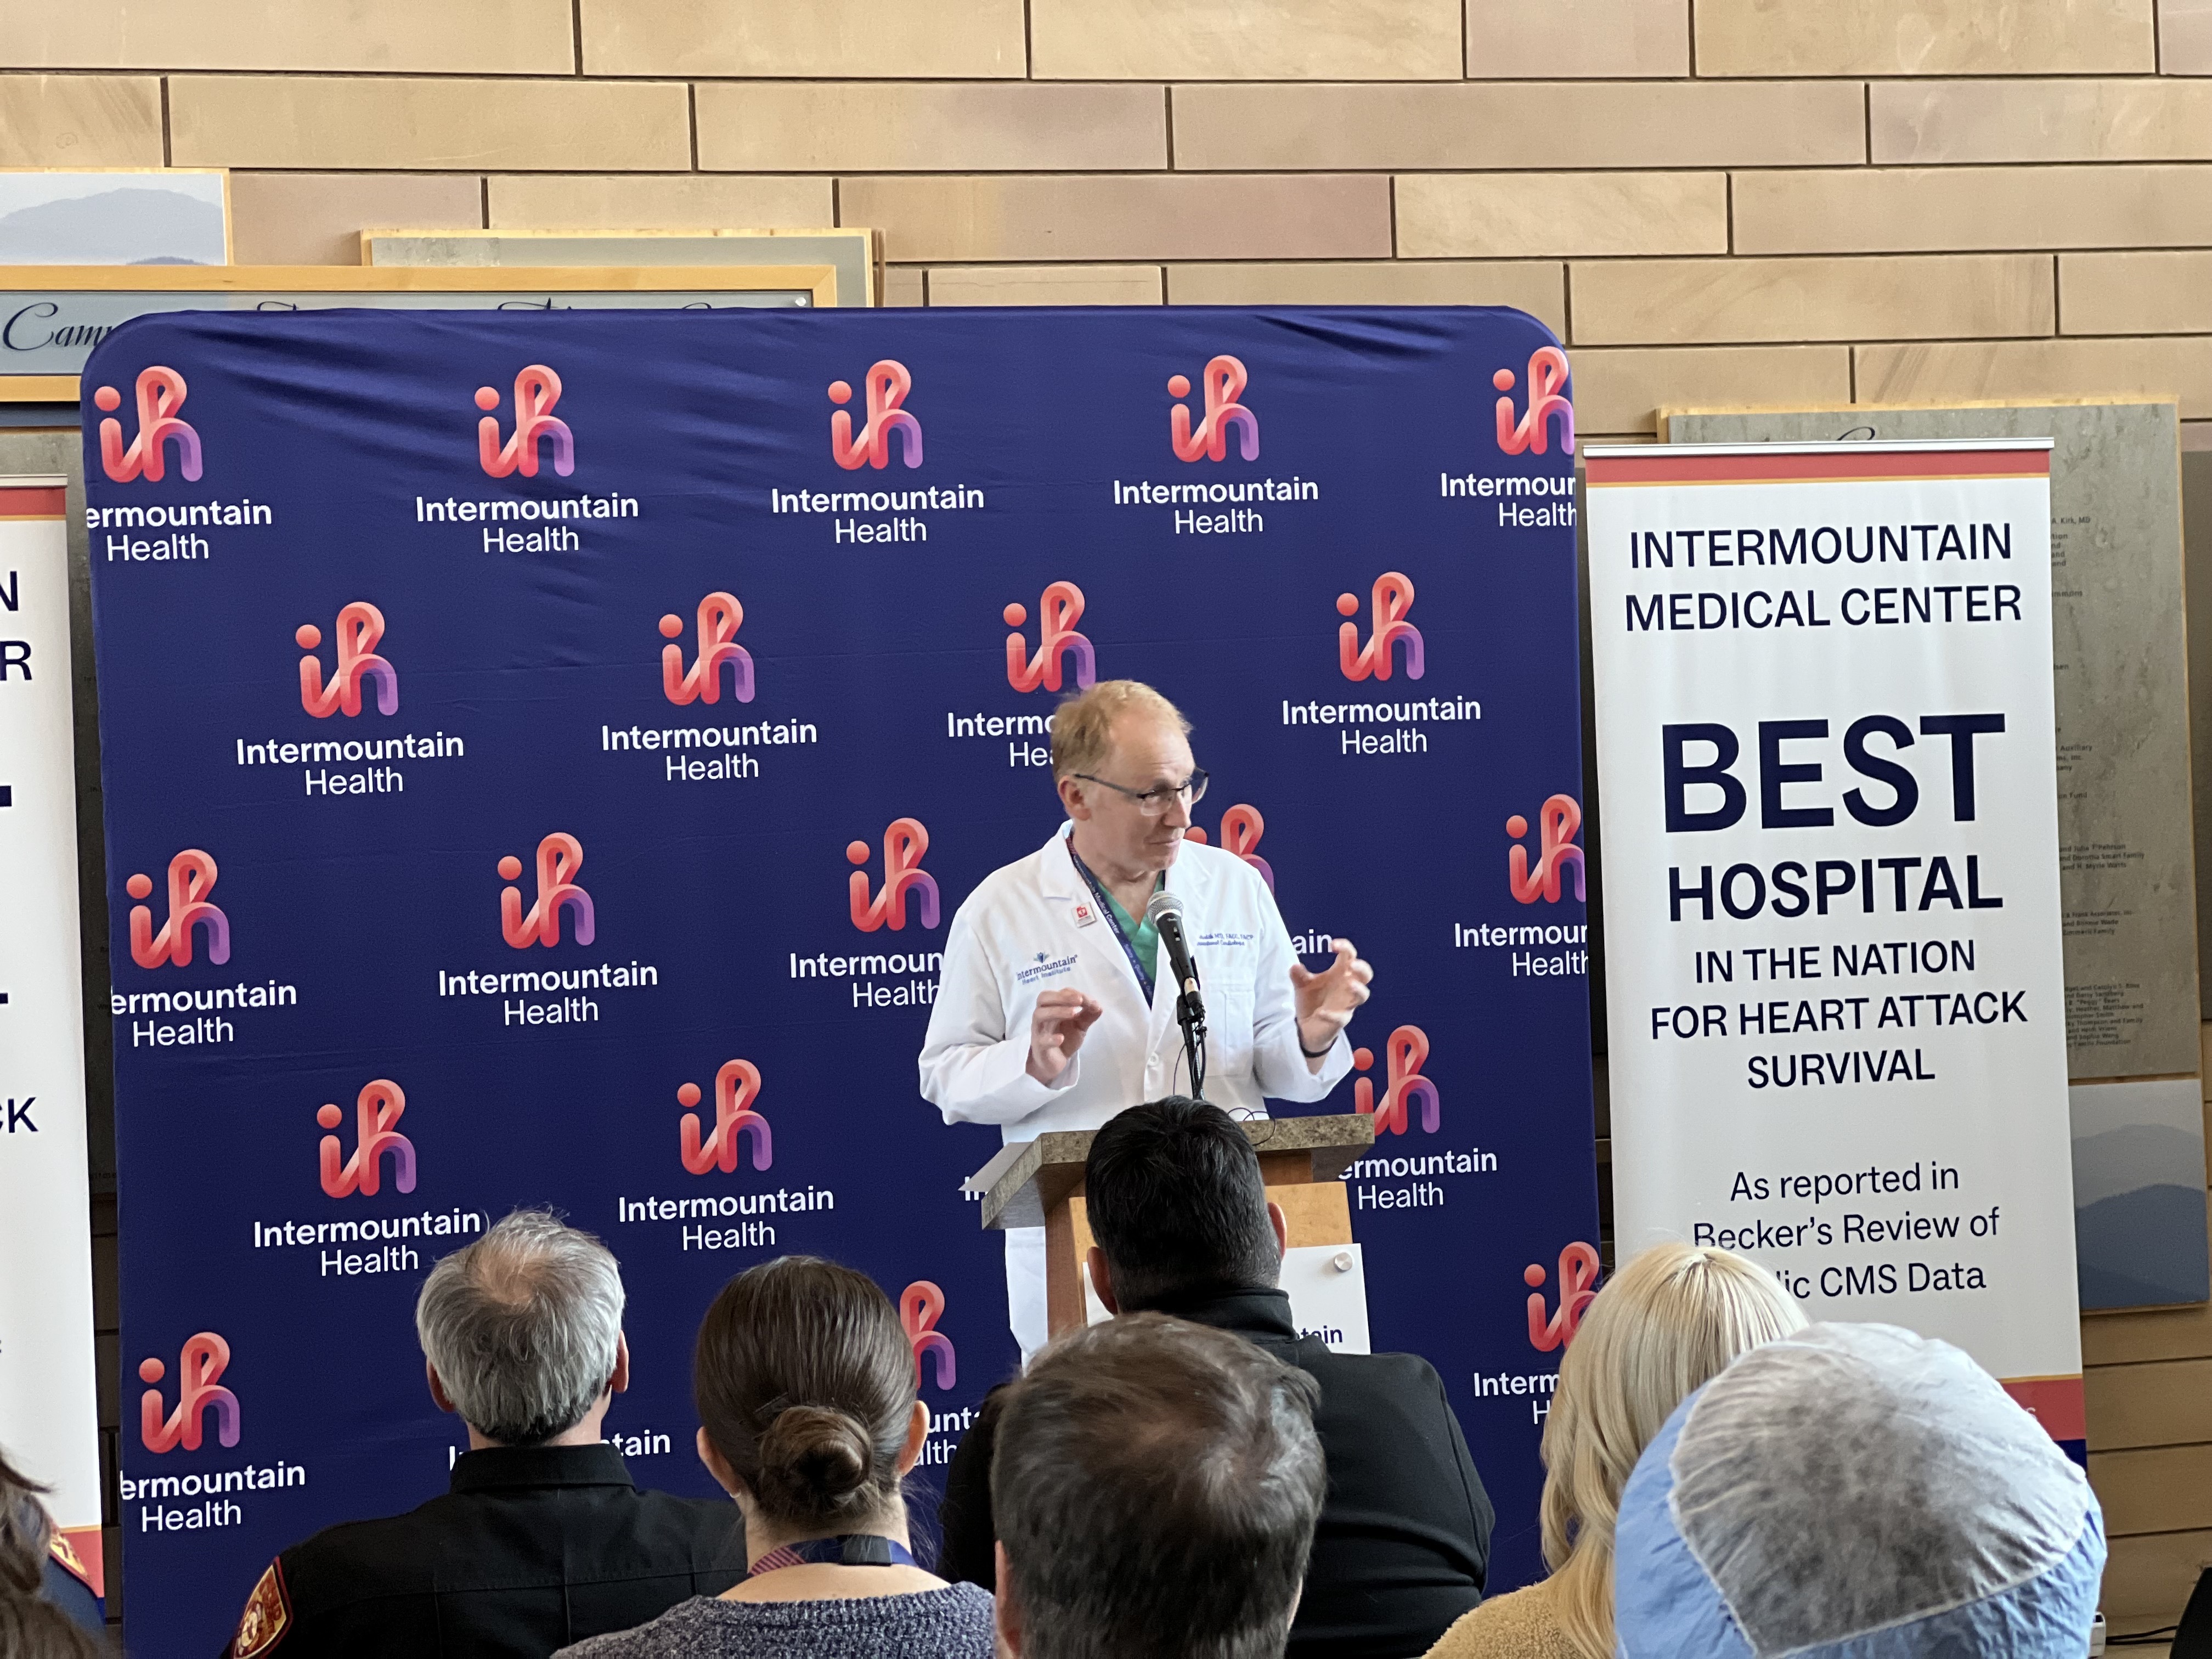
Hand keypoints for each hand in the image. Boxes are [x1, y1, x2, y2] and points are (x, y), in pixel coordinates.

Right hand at [1026, 988, 1103, 1084]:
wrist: (1053, 1063)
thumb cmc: (1065, 1039)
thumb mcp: (1079, 1025)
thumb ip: (1088, 1015)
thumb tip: (1097, 1005)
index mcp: (1052, 1008)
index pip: (1058, 994)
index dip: (1073, 994)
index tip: (1087, 1000)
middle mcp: (1043, 1016)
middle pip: (1043, 999)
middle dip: (1061, 997)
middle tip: (1079, 1000)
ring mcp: (1039, 1031)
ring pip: (1040, 1015)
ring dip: (1057, 1011)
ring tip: (1074, 1013)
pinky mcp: (1039, 1048)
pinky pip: (1041, 1041)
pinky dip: (1051, 1039)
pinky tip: (1061, 1038)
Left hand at [1289, 939, 1371, 1061]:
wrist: (1307, 1027)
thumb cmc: (1312, 1000)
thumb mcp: (1303, 985)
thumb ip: (1299, 976)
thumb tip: (1294, 966)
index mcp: (1339, 973)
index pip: (1350, 956)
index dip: (1346, 947)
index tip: (1333, 944)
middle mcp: (1347, 987)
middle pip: (1365, 975)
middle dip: (1361, 967)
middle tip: (1352, 964)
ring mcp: (1346, 1004)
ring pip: (1362, 996)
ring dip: (1358, 989)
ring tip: (1350, 984)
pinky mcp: (1340, 1021)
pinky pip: (1341, 1018)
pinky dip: (1332, 1015)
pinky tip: (1321, 1013)